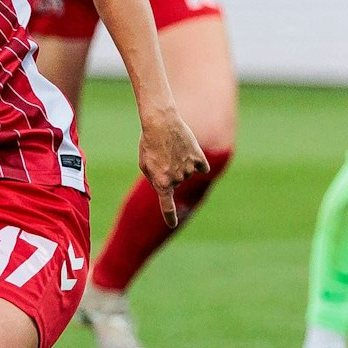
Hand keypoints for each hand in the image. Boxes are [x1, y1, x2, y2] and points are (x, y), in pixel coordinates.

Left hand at [136, 110, 207, 227]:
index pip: (167, 207)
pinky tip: (190, 152)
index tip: (172, 225)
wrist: (161, 122)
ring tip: (172, 149)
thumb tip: (167, 188)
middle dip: (169, 173)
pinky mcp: (199, 158)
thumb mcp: (144, 164)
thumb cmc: (149, 143)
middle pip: (176, 183)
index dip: (170, 217)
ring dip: (181, 165)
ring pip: (188, 174)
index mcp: (161, 183)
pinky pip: (203, 168)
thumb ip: (155, 180)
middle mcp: (177, 179)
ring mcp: (189, 169)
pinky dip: (198, 163)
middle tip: (162, 156)